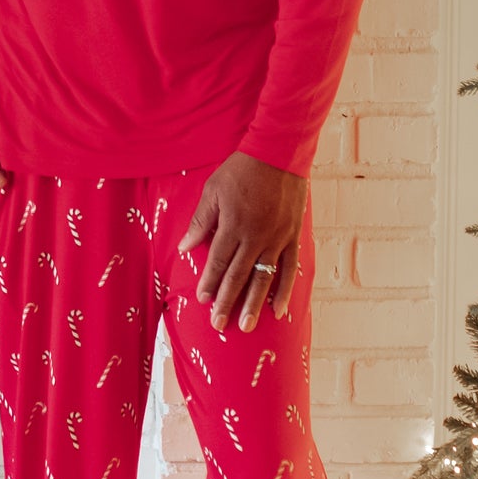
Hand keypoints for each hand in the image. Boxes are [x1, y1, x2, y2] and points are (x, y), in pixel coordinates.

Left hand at [176, 151, 307, 333]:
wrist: (279, 153)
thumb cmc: (241, 170)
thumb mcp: (213, 190)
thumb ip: (200, 221)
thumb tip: (184, 247)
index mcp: (232, 225)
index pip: (218, 261)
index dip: (210, 282)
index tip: (203, 300)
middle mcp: (255, 237)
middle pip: (238, 275)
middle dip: (227, 301)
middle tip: (219, 324)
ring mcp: (276, 238)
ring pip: (263, 277)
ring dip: (253, 303)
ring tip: (246, 326)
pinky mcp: (292, 236)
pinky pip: (289, 268)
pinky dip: (284, 290)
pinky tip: (277, 309)